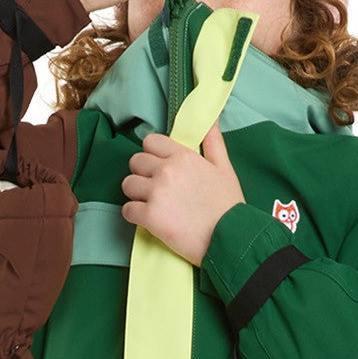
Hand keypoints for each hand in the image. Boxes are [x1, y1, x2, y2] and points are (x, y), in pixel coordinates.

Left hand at [121, 117, 245, 265]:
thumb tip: (211, 119)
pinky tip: (147, 219)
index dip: (152, 155)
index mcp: (183, 156)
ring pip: (127, 185)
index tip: (159, 168)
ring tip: (150, 204)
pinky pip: (127, 210)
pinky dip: (133, 215)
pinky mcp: (150, 216)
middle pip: (135, 162)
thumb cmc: (228, 206)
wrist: (230, 239)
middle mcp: (167, 170)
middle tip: (155, 189)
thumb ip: (213, 142)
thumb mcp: (224, 169)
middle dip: (142, 174)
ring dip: (136, 194)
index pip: (150, 142)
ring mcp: (156, 193)